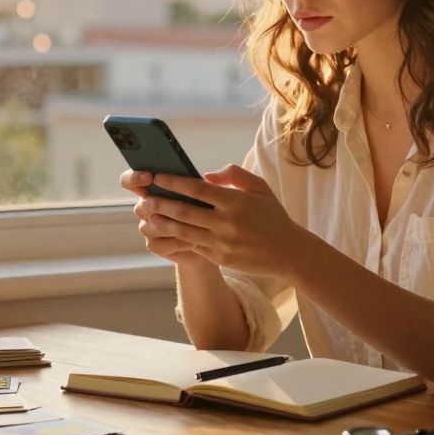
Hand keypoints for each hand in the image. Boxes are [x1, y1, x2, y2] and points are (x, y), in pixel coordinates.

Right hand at [120, 169, 211, 267]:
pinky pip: (156, 244)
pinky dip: (174, 243)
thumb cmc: (212, 209)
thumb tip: (209, 177)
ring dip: (166, 226)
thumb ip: (217, 178)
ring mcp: (150, 227)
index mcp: (155, 188)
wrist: (215, 241)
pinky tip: (192, 242)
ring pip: (147, 227)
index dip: (135, 177)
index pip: (131, 180)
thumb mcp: (215, 191)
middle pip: (139, 206)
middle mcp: (148, 207)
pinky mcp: (156, 245)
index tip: (150, 177)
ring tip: (188, 225)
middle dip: (152, 205)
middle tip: (161, 203)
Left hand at [145, 164, 317, 278]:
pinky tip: (167, 233)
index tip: (158, 177)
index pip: (196, 189)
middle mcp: (226, 222)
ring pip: (184, 231)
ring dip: (164, 223)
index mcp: (234, 201)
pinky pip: (194, 246)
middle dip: (161, 203)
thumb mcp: (260, 188)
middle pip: (184, 211)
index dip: (173, 182)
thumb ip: (234, 175)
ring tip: (149, 217)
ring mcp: (222, 242)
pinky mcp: (220, 258)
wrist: (288, 252)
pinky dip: (179, 239)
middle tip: (145, 198)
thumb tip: (206, 176)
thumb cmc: (272, 216)